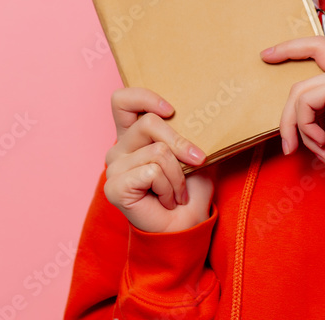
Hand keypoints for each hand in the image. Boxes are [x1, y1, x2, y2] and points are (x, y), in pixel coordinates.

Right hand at [102, 87, 214, 233]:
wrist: (187, 226)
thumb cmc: (191, 190)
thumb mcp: (196, 153)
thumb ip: (191, 131)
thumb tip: (210, 114)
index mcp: (134, 135)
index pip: (122, 100)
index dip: (144, 97)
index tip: (172, 111)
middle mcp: (119, 148)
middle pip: (148, 123)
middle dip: (180, 143)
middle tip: (196, 162)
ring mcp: (114, 168)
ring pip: (157, 150)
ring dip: (178, 175)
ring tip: (177, 192)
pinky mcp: (114, 187)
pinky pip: (151, 171)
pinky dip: (168, 187)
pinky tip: (166, 201)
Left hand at [261, 37, 324, 164]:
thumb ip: (312, 106)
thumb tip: (285, 110)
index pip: (318, 48)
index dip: (292, 47)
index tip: (268, 54)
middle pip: (302, 82)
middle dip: (287, 110)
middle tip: (285, 139)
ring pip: (300, 94)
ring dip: (299, 128)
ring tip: (315, 147)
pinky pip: (306, 103)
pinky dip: (307, 127)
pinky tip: (322, 142)